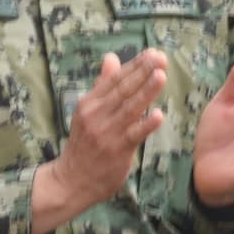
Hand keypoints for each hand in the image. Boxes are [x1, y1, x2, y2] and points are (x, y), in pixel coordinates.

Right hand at [32, 50, 166, 233]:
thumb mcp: (87, 112)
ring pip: (129, 108)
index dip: (134, 65)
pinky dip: (146, 124)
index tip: (152, 53)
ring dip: (146, 91)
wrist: (72, 180)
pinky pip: (133, 135)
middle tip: (160, 57)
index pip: (114, 79)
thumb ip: (102, 85)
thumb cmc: (84, 145)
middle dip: (143, 72)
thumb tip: (111, 58)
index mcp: (89, 103)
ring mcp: (105, 132)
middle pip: (122, 89)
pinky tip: (159, 115)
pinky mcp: (116, 150)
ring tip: (161, 76)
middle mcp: (95, 114)